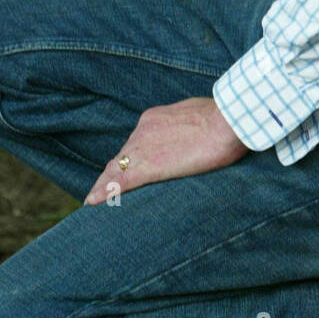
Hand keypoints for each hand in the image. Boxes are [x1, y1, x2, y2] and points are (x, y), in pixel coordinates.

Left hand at [84, 98, 248, 203]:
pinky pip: (121, 181)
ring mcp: (144, 148)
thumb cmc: (222, 118)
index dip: (128, 158)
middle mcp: (143, 131)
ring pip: (116, 169)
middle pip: (122, 157)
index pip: (135, 143)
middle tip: (100, 189)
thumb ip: (187, 126)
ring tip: (93, 199)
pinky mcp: (149, 167)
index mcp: (155, 119)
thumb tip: (192, 133)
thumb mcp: (198, 115)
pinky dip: (105, 192)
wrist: (226, 121)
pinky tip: (92, 201)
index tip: (124, 167)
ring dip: (104, 185)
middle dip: (111, 172)